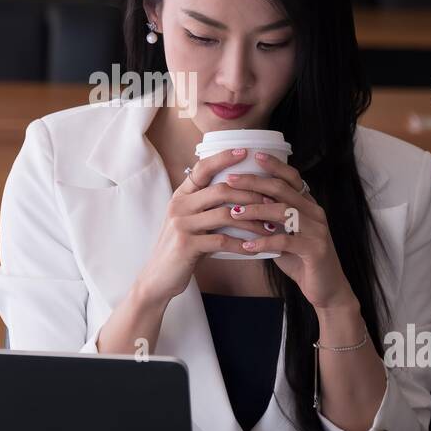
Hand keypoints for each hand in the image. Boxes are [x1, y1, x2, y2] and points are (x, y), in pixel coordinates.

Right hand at [138, 147, 279, 304]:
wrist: (158, 278)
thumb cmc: (180, 250)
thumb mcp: (189, 223)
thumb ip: (205, 208)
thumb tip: (239, 197)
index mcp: (180, 196)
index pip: (202, 169)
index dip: (223, 158)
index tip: (245, 152)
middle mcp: (179, 205)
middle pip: (220, 190)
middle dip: (250, 194)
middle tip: (272, 201)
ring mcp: (181, 224)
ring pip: (225, 214)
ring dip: (252, 221)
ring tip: (270, 227)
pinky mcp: (187, 245)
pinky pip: (222, 240)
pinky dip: (242, 244)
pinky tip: (256, 248)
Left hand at [225, 152, 356, 312]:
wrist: (326, 288)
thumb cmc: (300, 259)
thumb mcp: (284, 234)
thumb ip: (270, 218)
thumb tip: (241, 203)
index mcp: (308, 205)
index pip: (291, 178)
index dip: (274, 165)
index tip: (253, 156)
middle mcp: (315, 212)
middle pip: (282, 190)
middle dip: (254, 183)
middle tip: (231, 181)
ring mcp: (317, 230)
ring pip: (283, 212)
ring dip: (255, 211)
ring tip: (234, 213)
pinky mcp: (316, 249)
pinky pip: (286, 241)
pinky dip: (264, 243)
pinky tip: (247, 247)